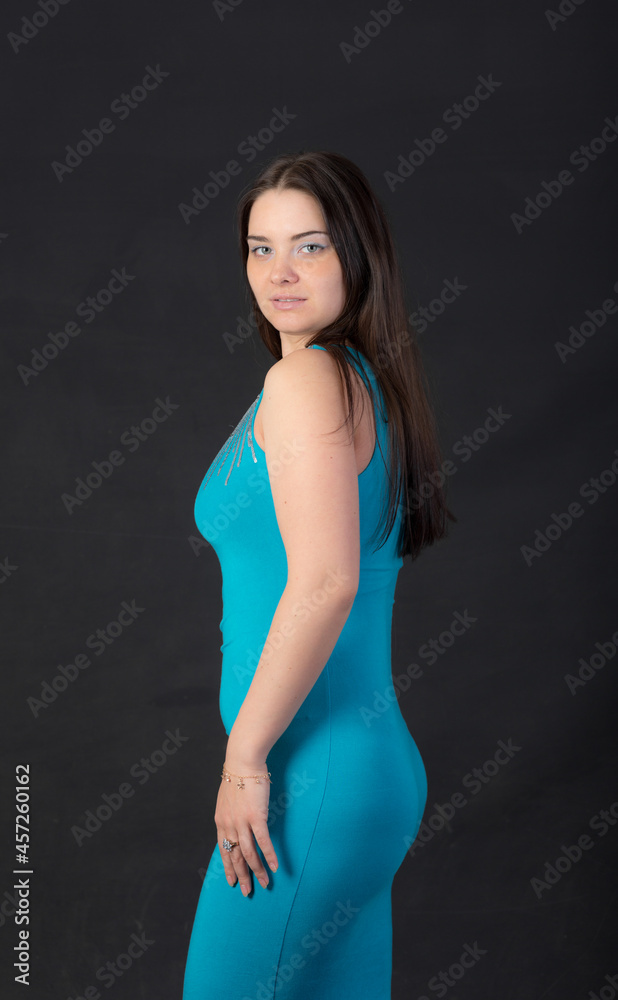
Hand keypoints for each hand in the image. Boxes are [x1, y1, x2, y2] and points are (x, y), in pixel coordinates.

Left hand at [214, 759, 278, 895]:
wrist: (243, 762)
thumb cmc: (238, 775)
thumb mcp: (228, 797)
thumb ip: (230, 812)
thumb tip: (236, 820)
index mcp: (221, 821)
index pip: (224, 850)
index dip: (228, 867)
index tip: (231, 881)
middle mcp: (229, 825)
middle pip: (235, 857)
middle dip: (241, 876)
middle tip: (246, 891)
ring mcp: (242, 822)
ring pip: (248, 854)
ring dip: (256, 871)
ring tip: (264, 884)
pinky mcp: (256, 817)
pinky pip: (262, 842)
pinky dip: (268, 856)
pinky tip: (275, 867)